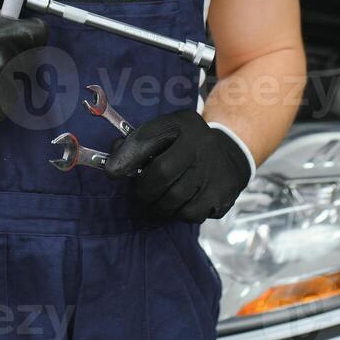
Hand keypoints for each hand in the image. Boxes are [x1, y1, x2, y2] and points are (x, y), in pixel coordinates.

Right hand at [0, 0, 47, 127]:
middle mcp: (5, 65)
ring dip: (7, 73)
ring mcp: (0, 91)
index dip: (28, 30)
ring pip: (20, 79)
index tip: (16, 32)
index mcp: (2, 36)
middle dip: (16, 51)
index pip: (39, 33)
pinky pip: (7, 101)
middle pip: (31, 56)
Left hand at [104, 109, 252, 221]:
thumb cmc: (185, 144)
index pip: (149, 140)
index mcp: (184, 124)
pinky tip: (178, 205)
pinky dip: (178, 214)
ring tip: (155, 202)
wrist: (228, 155)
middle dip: (142, 191)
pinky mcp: (223, 195)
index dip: (127, 158)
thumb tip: (113, 166)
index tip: (112, 173)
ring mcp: (215, 171)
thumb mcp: (164, 131)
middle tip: (138, 196)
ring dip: (158, 206)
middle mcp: (202, 145)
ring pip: (174, 201)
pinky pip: (190, 214)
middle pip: (161, 176)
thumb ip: (137, 143)